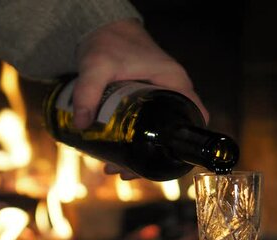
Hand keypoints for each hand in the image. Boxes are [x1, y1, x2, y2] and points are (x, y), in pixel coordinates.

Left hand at [73, 19, 208, 179]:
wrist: (102, 28)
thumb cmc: (109, 41)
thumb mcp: (97, 66)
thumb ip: (87, 92)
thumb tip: (81, 124)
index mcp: (173, 82)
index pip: (195, 114)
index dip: (189, 139)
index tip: (169, 160)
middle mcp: (169, 91)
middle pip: (172, 130)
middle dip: (152, 155)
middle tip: (128, 173)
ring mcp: (157, 96)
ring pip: (156, 131)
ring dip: (138, 152)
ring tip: (115, 170)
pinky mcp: (143, 100)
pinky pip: (144, 124)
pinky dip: (131, 141)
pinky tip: (112, 154)